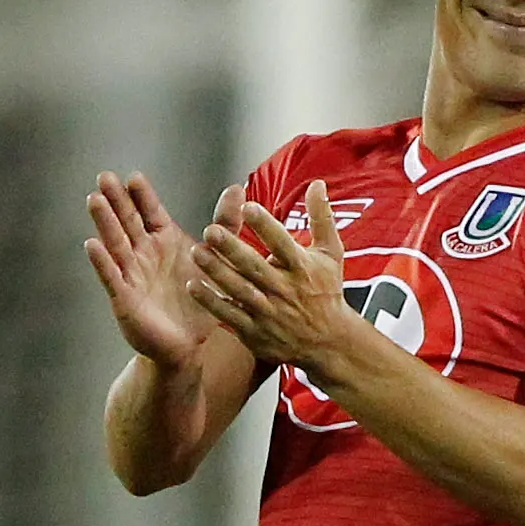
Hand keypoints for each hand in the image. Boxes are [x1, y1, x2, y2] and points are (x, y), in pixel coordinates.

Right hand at [85, 172, 226, 368]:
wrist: (189, 346)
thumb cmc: (198, 301)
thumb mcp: (217, 260)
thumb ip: (226, 225)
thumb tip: (238, 187)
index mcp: (163, 240)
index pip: (149, 211)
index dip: (141, 195)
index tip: (134, 177)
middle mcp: (143, 253)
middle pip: (127, 221)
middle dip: (115, 200)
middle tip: (105, 177)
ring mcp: (131, 274)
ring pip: (115, 243)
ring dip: (104, 222)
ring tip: (94, 199)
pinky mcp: (124, 298)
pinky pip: (111, 277)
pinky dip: (102, 261)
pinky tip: (92, 245)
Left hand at [187, 180, 357, 373]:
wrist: (327, 342)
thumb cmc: (326, 291)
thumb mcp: (330, 253)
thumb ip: (321, 217)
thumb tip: (317, 183)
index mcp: (301, 268)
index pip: (282, 243)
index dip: (266, 226)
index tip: (248, 207)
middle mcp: (284, 290)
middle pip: (255, 267)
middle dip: (232, 249)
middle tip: (210, 231)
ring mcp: (268, 312)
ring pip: (238, 290)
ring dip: (216, 272)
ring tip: (197, 252)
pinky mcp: (255, 331)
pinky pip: (230, 315)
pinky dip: (212, 302)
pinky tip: (194, 286)